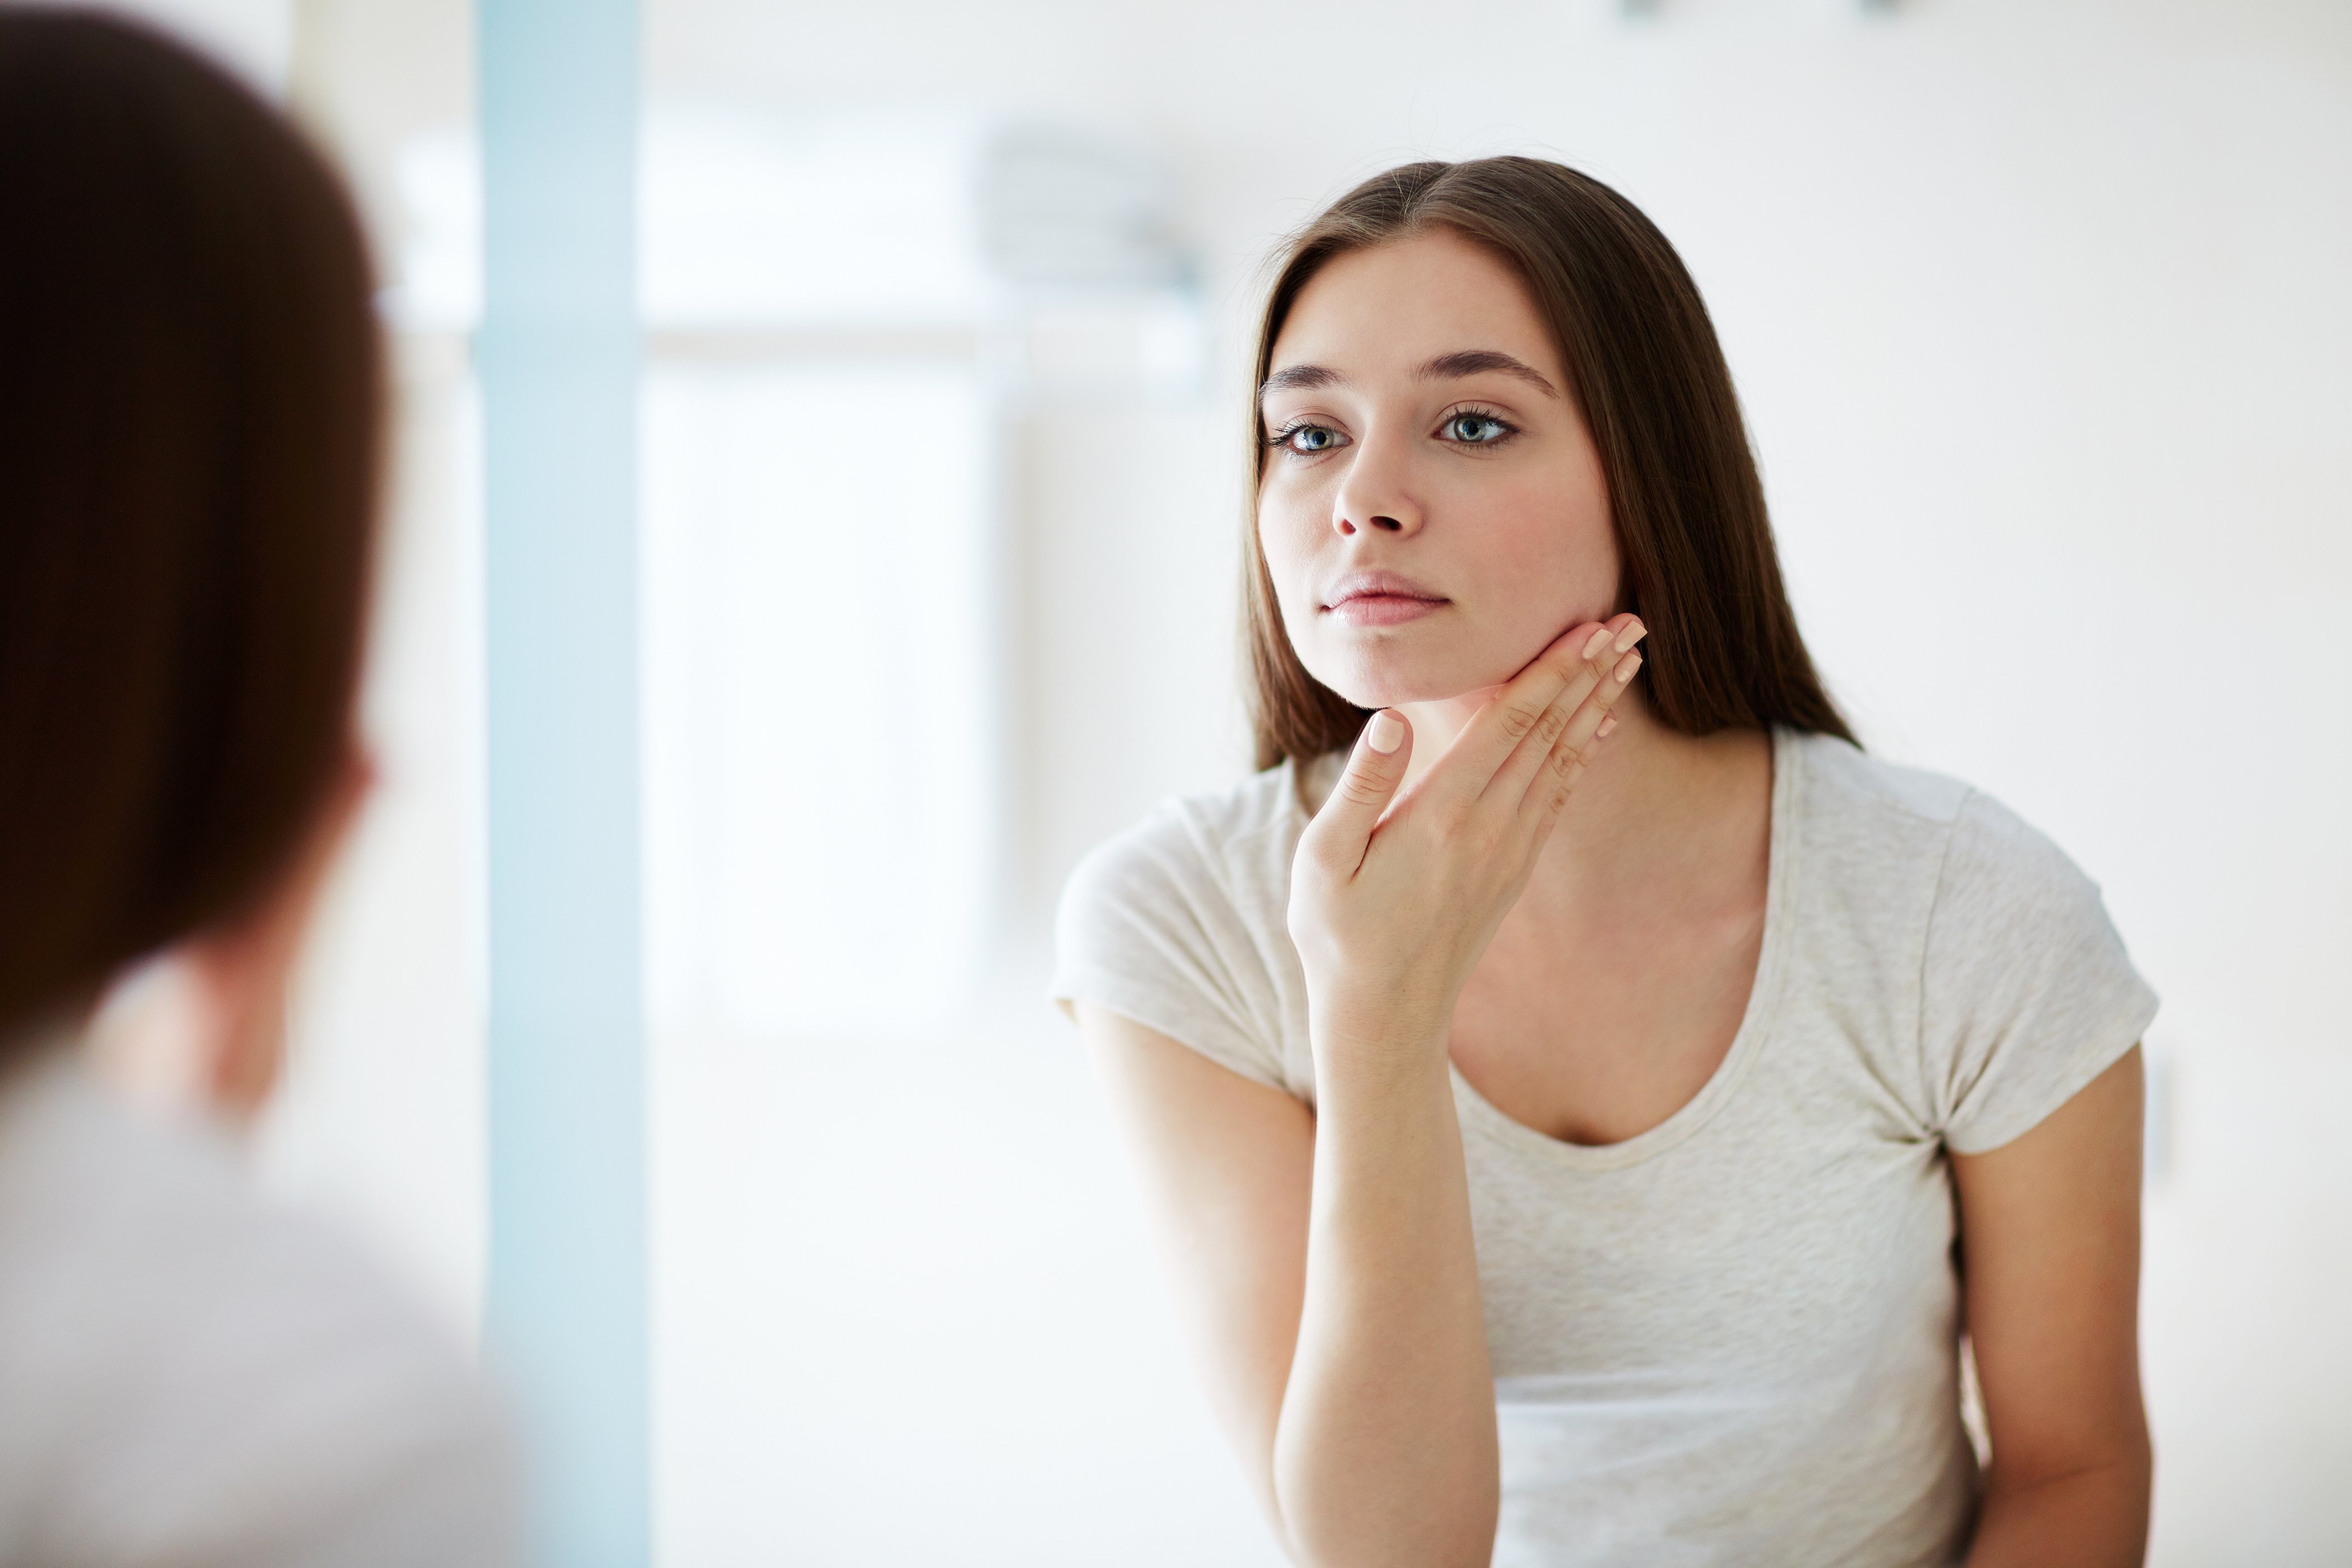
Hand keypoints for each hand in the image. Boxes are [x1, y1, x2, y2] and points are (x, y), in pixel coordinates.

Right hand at [1286, 615, 1644, 1067]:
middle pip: (1550, 733)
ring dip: (1596, 704)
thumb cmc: (1338, 936)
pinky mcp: (1512, 870)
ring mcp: (1508, 851)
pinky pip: (1557, 796)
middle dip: (1591, 673)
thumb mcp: (1323, 861)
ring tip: (1628, 660)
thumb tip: (1388, 720)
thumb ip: (1361, 787)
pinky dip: (1583, 753)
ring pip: (1564, 761)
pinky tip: (1598, 727)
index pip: (1508, 726)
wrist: (1385, 1017)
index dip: (1551, 670)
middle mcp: (1489, 829)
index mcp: (1442, 816)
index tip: (1588, 626)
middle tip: (1632, 621)